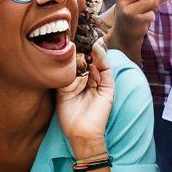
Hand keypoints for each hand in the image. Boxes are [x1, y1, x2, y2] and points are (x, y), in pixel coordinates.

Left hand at [56, 39, 114, 157]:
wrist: (80, 133)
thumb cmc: (69, 117)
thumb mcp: (62, 93)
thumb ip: (66, 77)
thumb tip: (68, 60)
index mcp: (80, 84)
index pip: (80, 64)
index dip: (77, 54)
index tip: (70, 42)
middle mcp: (91, 82)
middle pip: (90, 61)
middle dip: (86, 50)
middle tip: (81, 39)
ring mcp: (100, 84)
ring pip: (99, 62)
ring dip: (95, 50)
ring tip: (90, 40)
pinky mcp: (108, 87)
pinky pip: (106, 69)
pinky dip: (103, 58)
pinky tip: (97, 49)